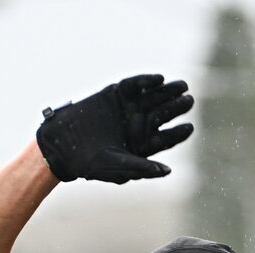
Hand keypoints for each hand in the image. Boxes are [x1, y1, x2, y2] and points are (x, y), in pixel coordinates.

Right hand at [36, 74, 193, 183]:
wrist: (64, 144)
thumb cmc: (91, 163)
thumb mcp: (119, 167)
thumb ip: (142, 168)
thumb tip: (167, 171)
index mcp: (142, 145)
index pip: (165, 138)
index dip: (178, 133)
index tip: (189, 127)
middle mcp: (138, 125)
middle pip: (163, 114)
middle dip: (176, 107)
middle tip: (189, 101)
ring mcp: (128, 108)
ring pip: (153, 97)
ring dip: (167, 91)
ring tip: (182, 86)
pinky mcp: (117, 93)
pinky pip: (135, 85)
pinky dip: (146, 81)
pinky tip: (159, 79)